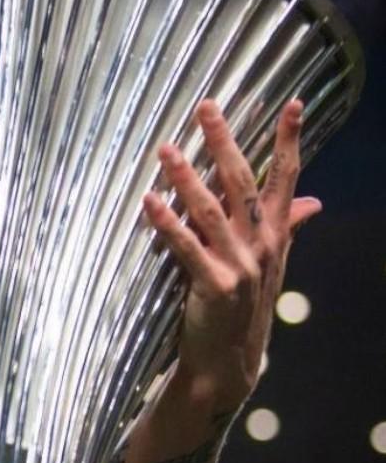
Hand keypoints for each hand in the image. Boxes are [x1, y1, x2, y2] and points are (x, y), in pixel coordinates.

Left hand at [142, 99, 320, 411]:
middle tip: (205, 107)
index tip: (293, 103)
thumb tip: (313, 200)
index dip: (289, 140)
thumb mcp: (271, 262)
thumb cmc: (246, 304)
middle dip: (223, 142)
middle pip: (241, 183)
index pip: (285, 177)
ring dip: (187, 178)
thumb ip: (287, 226)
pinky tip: (149, 201)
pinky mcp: (214, 286)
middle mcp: (261, 244)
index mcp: (274, 233)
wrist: (230, 359)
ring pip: (210, 210)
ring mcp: (239, 265)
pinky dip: (166, 223)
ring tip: (165, 149)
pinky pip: (186, 247)